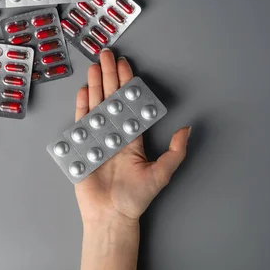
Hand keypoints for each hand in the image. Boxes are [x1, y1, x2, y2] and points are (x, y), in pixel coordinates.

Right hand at [74, 49, 190, 224]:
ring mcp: (97, 138)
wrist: (111, 215)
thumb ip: (175, 152)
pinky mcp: (83, 145)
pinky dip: (82, 106)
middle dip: (109, 75)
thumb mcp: (162, 174)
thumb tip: (188, 129)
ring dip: (95, 84)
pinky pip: (81, 122)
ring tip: (94, 66)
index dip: (127, 83)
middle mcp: (114, 132)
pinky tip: (84, 90)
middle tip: (107, 55)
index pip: (129, 102)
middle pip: (111, 97)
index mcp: (132, 136)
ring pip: (96, 104)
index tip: (126, 65)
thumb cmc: (135, 198)